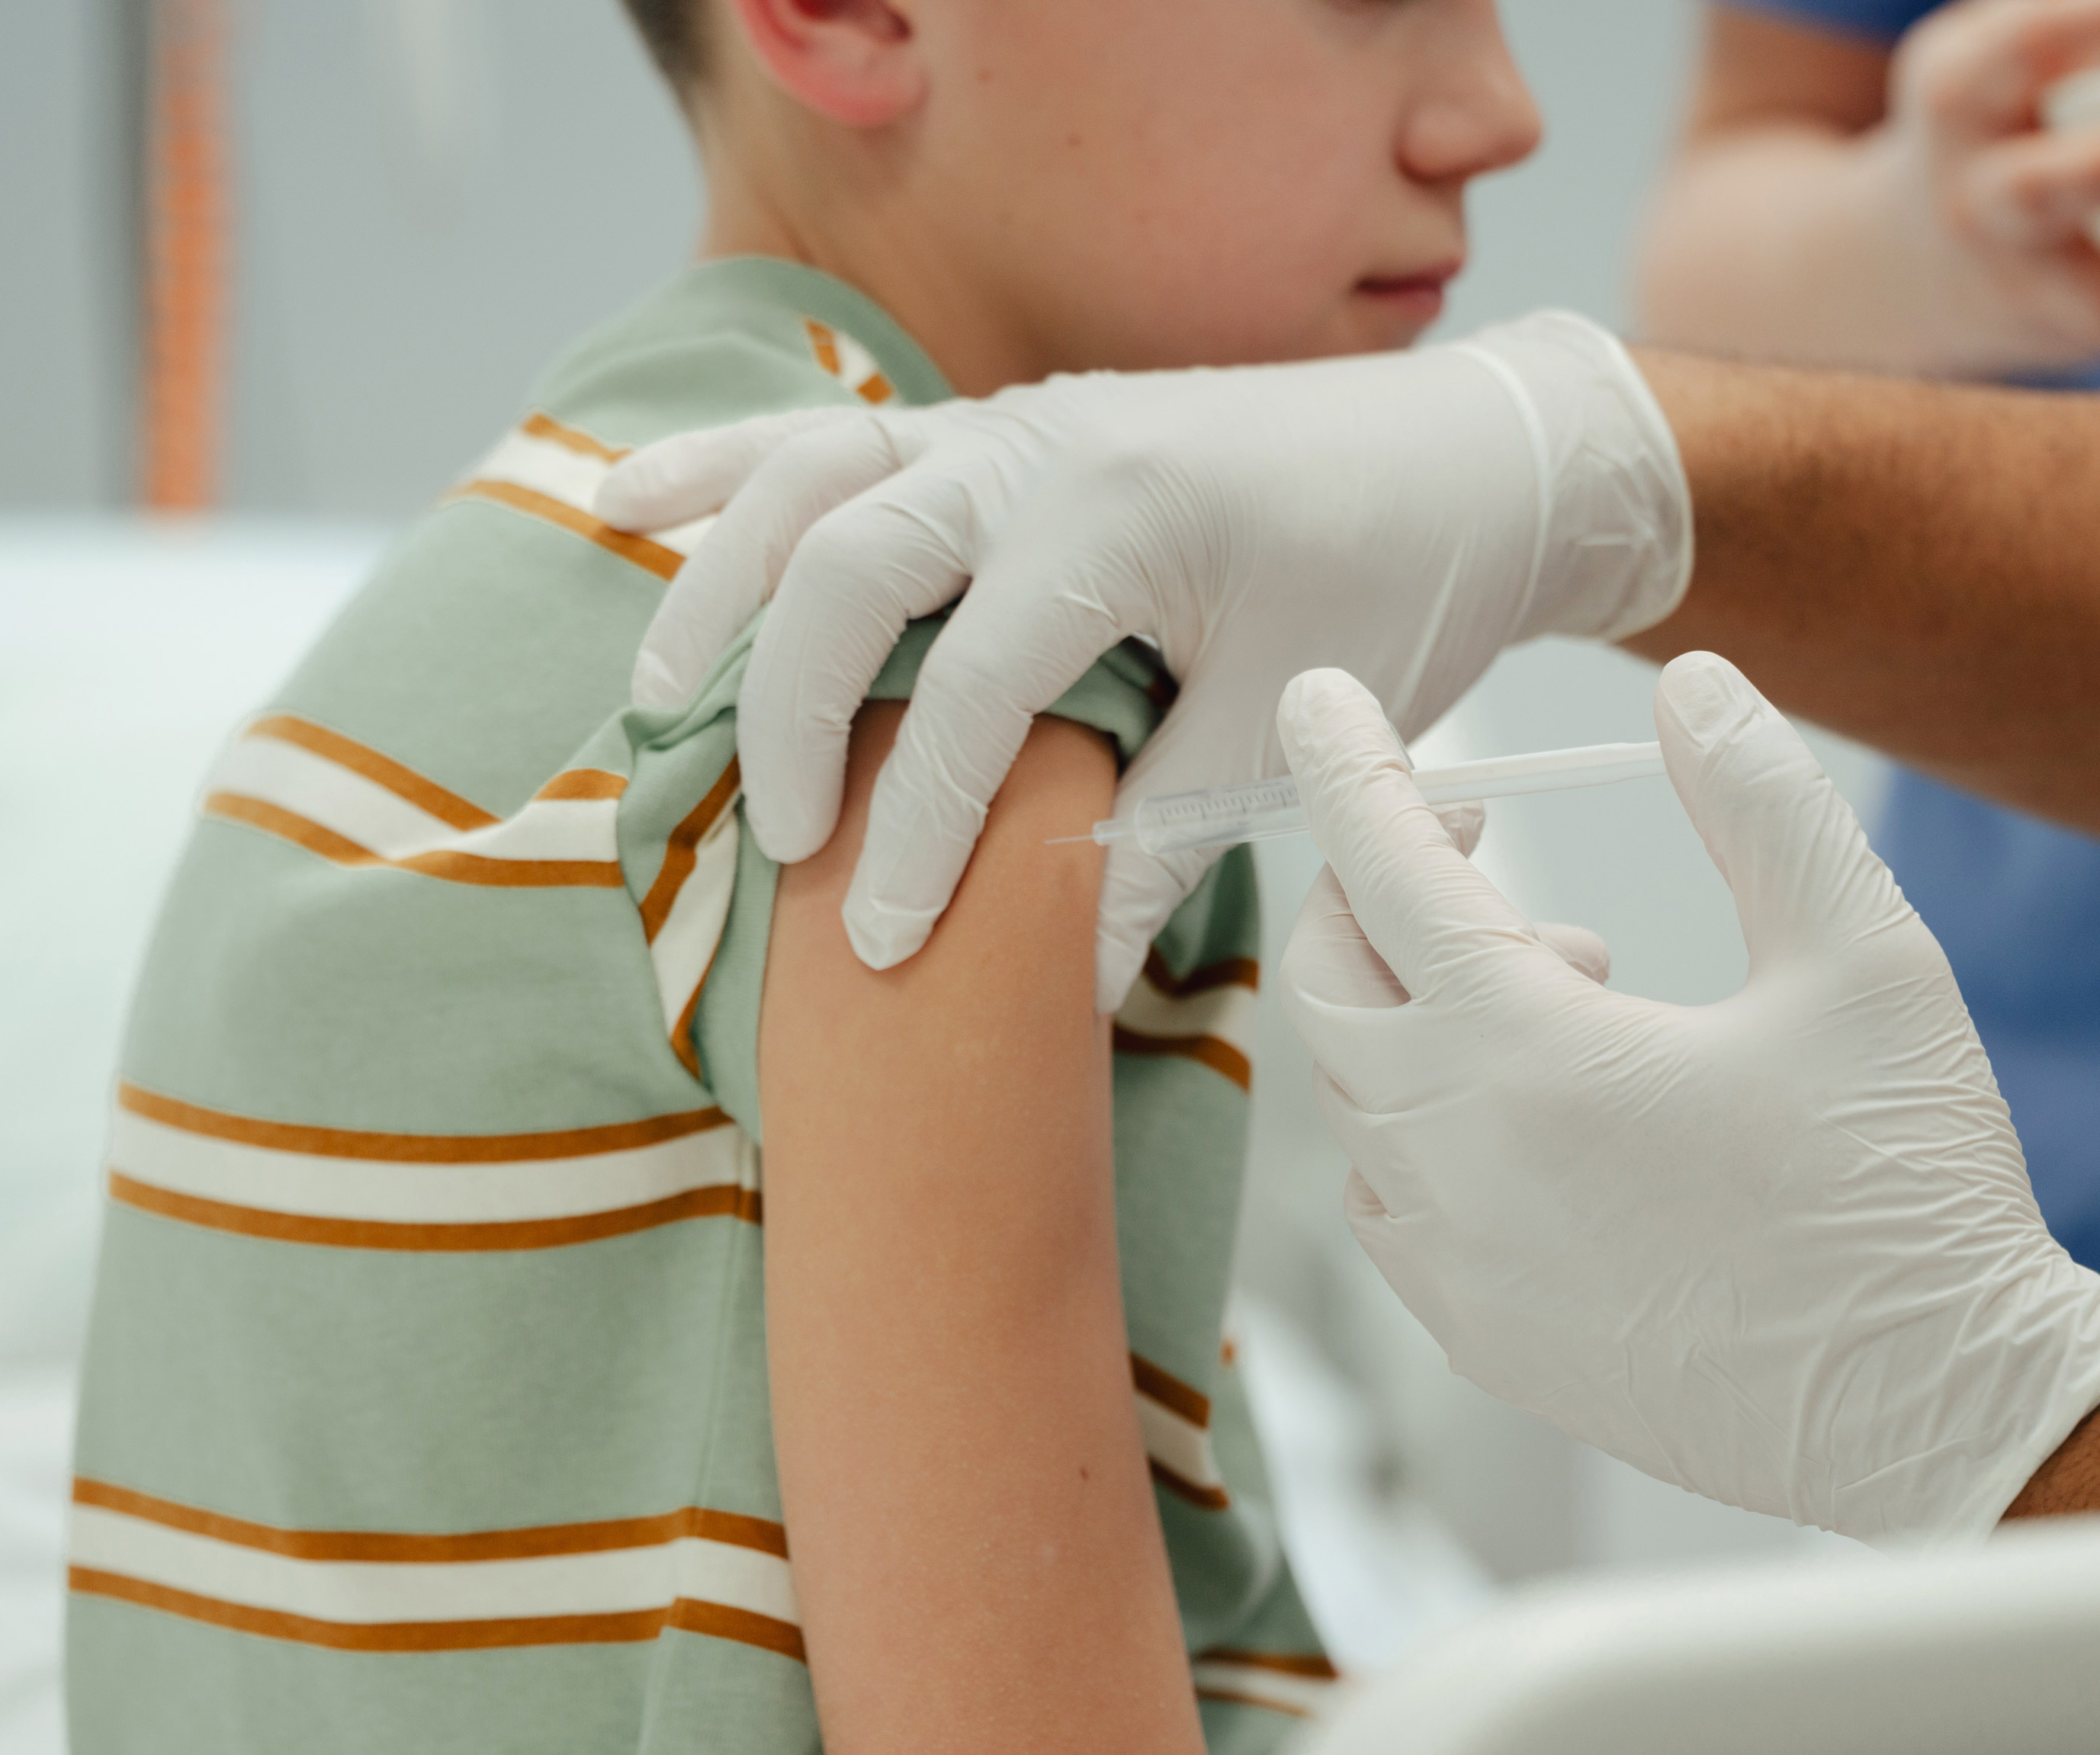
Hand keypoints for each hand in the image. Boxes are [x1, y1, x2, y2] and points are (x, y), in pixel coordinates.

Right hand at [593, 313, 1689, 1010]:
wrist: (1470, 457)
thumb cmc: (1398, 584)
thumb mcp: (1292, 729)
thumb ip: (1164, 843)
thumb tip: (1060, 989)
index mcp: (1121, 519)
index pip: (970, 696)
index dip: (918, 834)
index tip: (886, 947)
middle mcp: (1039, 446)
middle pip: (845, 571)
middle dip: (789, 718)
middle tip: (782, 850)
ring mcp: (1008, 420)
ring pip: (810, 479)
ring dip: (720, 580)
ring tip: (657, 695)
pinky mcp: (1000, 423)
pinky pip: (833, 432)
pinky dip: (726, 468)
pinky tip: (629, 502)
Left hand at [1273, 652, 2099, 1544]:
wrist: (1946, 1408)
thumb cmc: (1907, 1183)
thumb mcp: (1859, 954)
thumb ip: (1759, 801)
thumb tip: (1692, 688)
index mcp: (1525, 1053)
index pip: (1380, 868)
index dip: (1346, 764)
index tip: (1324, 701)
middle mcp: (1454, 1167)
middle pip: (1329, 986)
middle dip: (1375, 891)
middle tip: (1477, 848)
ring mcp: (1458, 1270)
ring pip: (1355, 1101)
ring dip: (1418, 1016)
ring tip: (1575, 993)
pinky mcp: (1486, 1343)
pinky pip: (1394, 1208)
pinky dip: (1428, 1128)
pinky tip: (1550, 1116)